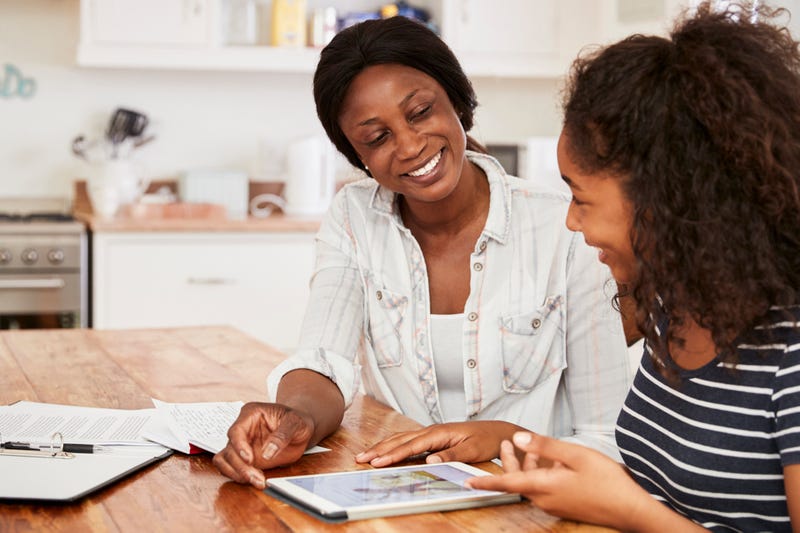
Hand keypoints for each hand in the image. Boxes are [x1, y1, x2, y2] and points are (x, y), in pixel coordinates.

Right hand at [212, 402, 314, 488]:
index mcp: (251, 414)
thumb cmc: (297, 421)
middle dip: (241, 466)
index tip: (249, 459)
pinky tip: (254, 479)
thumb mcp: (295, 423)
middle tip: (256, 477)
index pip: (236, 430)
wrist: (301, 430)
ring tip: (256, 480)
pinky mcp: (244, 458)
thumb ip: (282, 435)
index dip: (239, 446)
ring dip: (237, 473)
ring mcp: (242, 444)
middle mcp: (243, 429)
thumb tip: (267, 452)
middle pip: (230, 449)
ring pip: (226, 460)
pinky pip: (230, 468)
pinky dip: (238, 476)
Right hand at [355, 421, 520, 466]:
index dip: (392, 454)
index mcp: (439, 432)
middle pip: (400, 440)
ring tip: (366, 455)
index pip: (411, 445)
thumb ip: (451, 455)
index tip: (377, 462)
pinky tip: (386, 451)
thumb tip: (429, 459)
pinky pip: (409, 441)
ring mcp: (432, 433)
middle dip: (379, 449)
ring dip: (383, 447)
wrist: (498, 431)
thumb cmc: (487, 440)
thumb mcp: (472, 450)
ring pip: (401, 439)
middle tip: (360, 458)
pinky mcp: (433, 437)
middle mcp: (432, 430)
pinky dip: (394, 446)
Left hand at [465, 432, 659, 529]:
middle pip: (519, 481)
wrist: (631, 510)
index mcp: (544, 487)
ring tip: (526, 446)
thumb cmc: (608, 482)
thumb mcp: (575, 455)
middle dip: (509, 462)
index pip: (507, 483)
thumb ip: (545, 446)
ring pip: (533, 483)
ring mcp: (556, 505)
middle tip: (504, 443)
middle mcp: (546, 499)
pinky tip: (553, 461)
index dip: (486, 481)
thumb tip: (519, 438)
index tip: (467, 482)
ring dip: (527, 466)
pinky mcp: (566, 506)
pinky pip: (546, 488)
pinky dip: (542, 474)